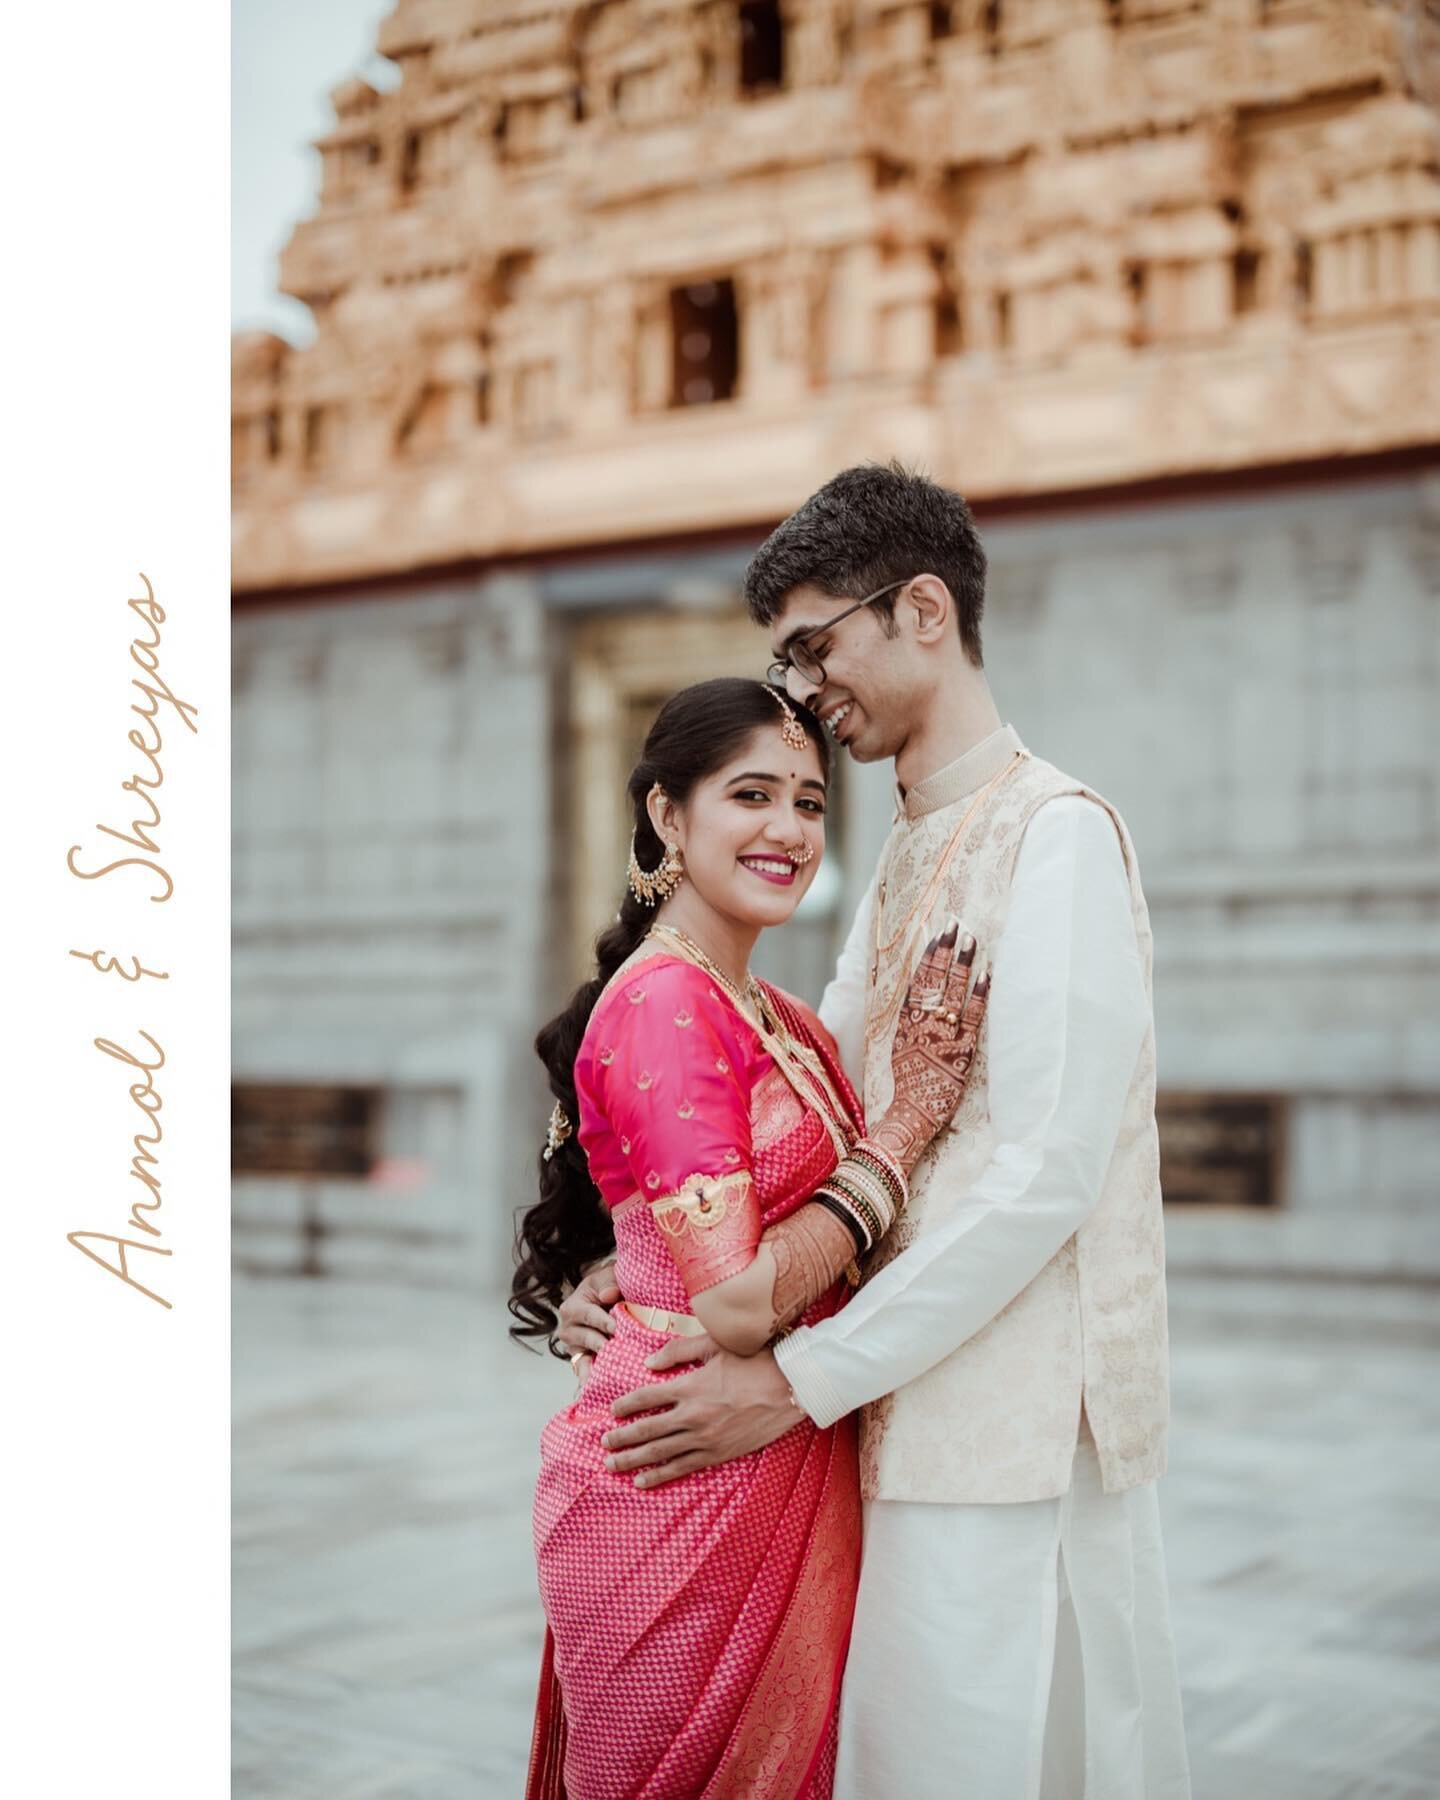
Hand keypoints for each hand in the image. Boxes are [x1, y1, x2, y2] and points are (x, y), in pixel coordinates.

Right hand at [556, 1260, 619, 1371]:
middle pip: (588, 1338)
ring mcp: (573, 1346)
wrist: (607, 1297)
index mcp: (573, 1306)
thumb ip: (610, 1282)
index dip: (604, 1321)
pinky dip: (585, 1382)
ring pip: (585, 1357)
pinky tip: (586, 1394)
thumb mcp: (609, 1276)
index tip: (617, 1328)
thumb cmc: (608, 1285)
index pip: (589, 1315)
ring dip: (599, 1365)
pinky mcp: (580, 1359)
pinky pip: (582, 1372)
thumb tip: (608, 1295)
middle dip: (603, 1344)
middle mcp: (567, 1328)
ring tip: (610, 1375)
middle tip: (617, 1350)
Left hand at [603, 1348, 799, 1487]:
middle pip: (646, 1429)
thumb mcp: (714, 1345)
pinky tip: (643, 1480)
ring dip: (633, 1460)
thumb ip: (678, 1351)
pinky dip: (659, 1475)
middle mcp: (692, 1415)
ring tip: (613, 1465)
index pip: (646, 1397)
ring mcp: (704, 1438)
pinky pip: (682, 1468)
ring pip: (659, 1452)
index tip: (612, 1411)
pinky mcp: (717, 1454)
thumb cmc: (754, 1360)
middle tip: (604, 1444)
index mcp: (689, 1386)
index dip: (626, 1404)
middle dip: (621, 1438)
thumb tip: (649, 1364)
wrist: (790, 1388)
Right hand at [879, 917, 989, 1171]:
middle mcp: (922, 1025)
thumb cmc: (909, 1085)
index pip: (918, 981)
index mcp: (907, 1023)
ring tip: (972, 940)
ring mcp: (941, 1036)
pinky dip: (979, 995)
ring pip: (953, 993)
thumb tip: (921, 1001)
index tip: (937, 933)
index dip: (929, 955)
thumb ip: (911, 1024)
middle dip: (947, 950)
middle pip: (935, 980)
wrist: (911, 1115)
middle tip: (957, 925)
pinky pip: (971, 1018)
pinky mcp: (960, 1051)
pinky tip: (986, 975)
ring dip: (963, 964)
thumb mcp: (903, 1049)